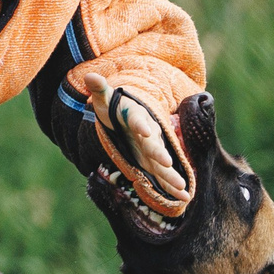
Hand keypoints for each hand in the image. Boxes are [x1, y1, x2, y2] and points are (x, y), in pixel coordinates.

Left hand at [80, 71, 191, 213]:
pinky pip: (163, 174)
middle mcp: (147, 134)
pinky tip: (183, 197)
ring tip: (182, 188)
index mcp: (135, 116)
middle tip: (165, 162)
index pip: (137, 118)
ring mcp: (151, 149)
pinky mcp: (151, 162)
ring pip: (161, 163)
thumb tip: (90, 75)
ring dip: (171, 175)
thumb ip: (100, 90)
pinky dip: (172, 185)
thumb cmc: (115, 108)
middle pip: (153, 143)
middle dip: (159, 152)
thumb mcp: (105, 99)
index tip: (144, 129)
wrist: (130, 115)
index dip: (140, 123)